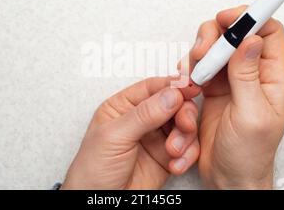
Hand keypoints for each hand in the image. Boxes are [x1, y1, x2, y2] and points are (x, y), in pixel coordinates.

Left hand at [62, 77, 199, 188]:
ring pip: (183, 125)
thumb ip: (144, 115)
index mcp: (123, 106)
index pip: (152, 87)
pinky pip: (188, 148)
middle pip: (174, 104)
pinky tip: (176, 165)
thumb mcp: (115, 137)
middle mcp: (141, 119)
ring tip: (174, 152)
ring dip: (185, 138)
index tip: (190, 87)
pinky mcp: (167, 157)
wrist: (99, 205)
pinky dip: (188, 155)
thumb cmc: (93, 170)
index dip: (173, 86)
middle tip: (185, 125)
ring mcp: (155, 137)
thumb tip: (171, 94)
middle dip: (183, 113)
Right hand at [176, 5, 283, 188]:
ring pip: (216, 49)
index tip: (226, 19)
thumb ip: (248, 76)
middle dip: (216, 36)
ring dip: (200, 53)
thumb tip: (250, 39)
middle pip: (237, 35)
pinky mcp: (214, 89)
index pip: (268, 33)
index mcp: (273, 78)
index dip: (249, 19)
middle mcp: (253, 75)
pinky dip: (191, 68)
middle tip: (202, 51)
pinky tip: (188, 82)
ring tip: (192, 73)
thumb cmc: (248, 154)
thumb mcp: (251, 115)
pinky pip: (202, 66)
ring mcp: (232, 81)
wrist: (229, 177)